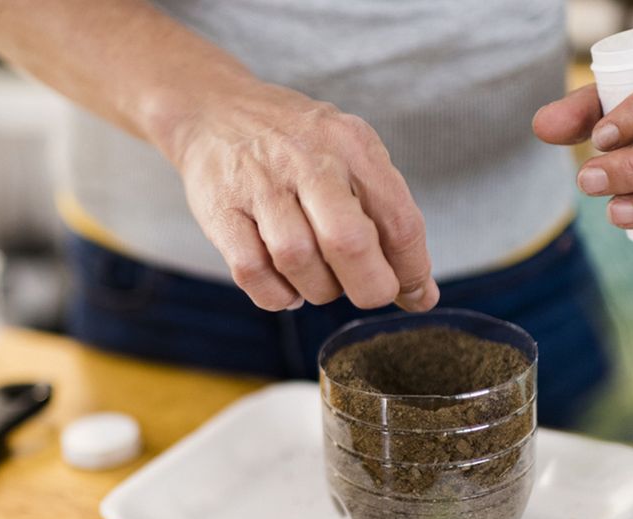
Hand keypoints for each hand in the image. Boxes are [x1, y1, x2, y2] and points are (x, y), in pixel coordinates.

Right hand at [163, 82, 438, 310]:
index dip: (413, 272)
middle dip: (370, 287)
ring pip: (297, 261)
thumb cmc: (295, 144)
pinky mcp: (221, 209)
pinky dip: (276, 294)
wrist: (213, 109)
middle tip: (369, 292)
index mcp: (352, 144)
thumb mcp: (348, 152)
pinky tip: (285, 286)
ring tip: (319, 282)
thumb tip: (419, 292)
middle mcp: (307, 159)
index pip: (400, 221)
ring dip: (318, 289)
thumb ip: (385, 213)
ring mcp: (259, 184)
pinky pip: (252, 271)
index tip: (416, 294)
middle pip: (348, 242)